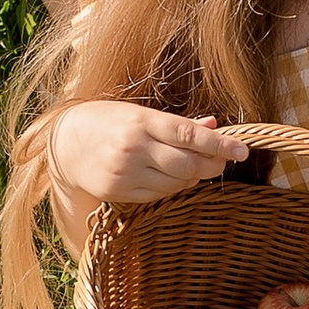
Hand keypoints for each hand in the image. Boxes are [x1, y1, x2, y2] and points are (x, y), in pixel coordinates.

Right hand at [47, 103, 248, 206]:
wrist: (66, 143)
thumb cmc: (109, 122)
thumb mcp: (141, 113)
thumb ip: (179, 123)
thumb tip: (214, 123)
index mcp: (142, 121)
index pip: (189, 134)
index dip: (219, 144)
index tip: (242, 151)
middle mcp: (134, 147)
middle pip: (187, 164)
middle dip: (211, 165)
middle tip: (221, 162)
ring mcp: (125, 172)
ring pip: (176, 183)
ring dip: (192, 177)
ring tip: (190, 167)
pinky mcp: (119, 192)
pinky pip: (158, 195)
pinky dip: (171, 187)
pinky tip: (167, 177)